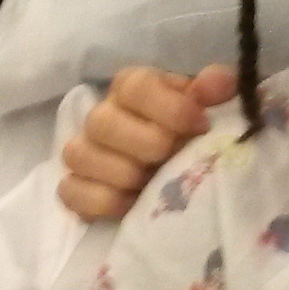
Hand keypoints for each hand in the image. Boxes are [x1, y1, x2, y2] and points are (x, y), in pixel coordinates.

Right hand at [58, 63, 237, 220]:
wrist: (180, 170)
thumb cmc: (192, 132)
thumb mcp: (210, 106)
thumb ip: (217, 88)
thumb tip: (217, 84)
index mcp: (133, 88)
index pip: (135, 86)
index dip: (171, 108)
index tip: (202, 126)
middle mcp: (102, 115)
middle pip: (102, 122)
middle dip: (147, 145)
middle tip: (175, 158)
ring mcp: (84, 152)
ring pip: (80, 156)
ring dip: (124, 174)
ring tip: (154, 184)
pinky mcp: (75, 187)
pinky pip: (71, 191)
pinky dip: (102, 201)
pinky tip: (132, 205)